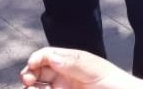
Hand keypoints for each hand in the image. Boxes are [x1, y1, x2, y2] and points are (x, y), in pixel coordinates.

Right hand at [20, 47, 140, 88]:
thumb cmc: (114, 81)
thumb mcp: (95, 69)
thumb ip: (73, 63)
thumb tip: (51, 57)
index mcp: (70, 62)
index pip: (46, 55)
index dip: (36, 58)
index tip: (32, 65)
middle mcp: (63, 76)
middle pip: (37, 72)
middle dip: (28, 74)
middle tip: (28, 80)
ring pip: (37, 87)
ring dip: (30, 87)